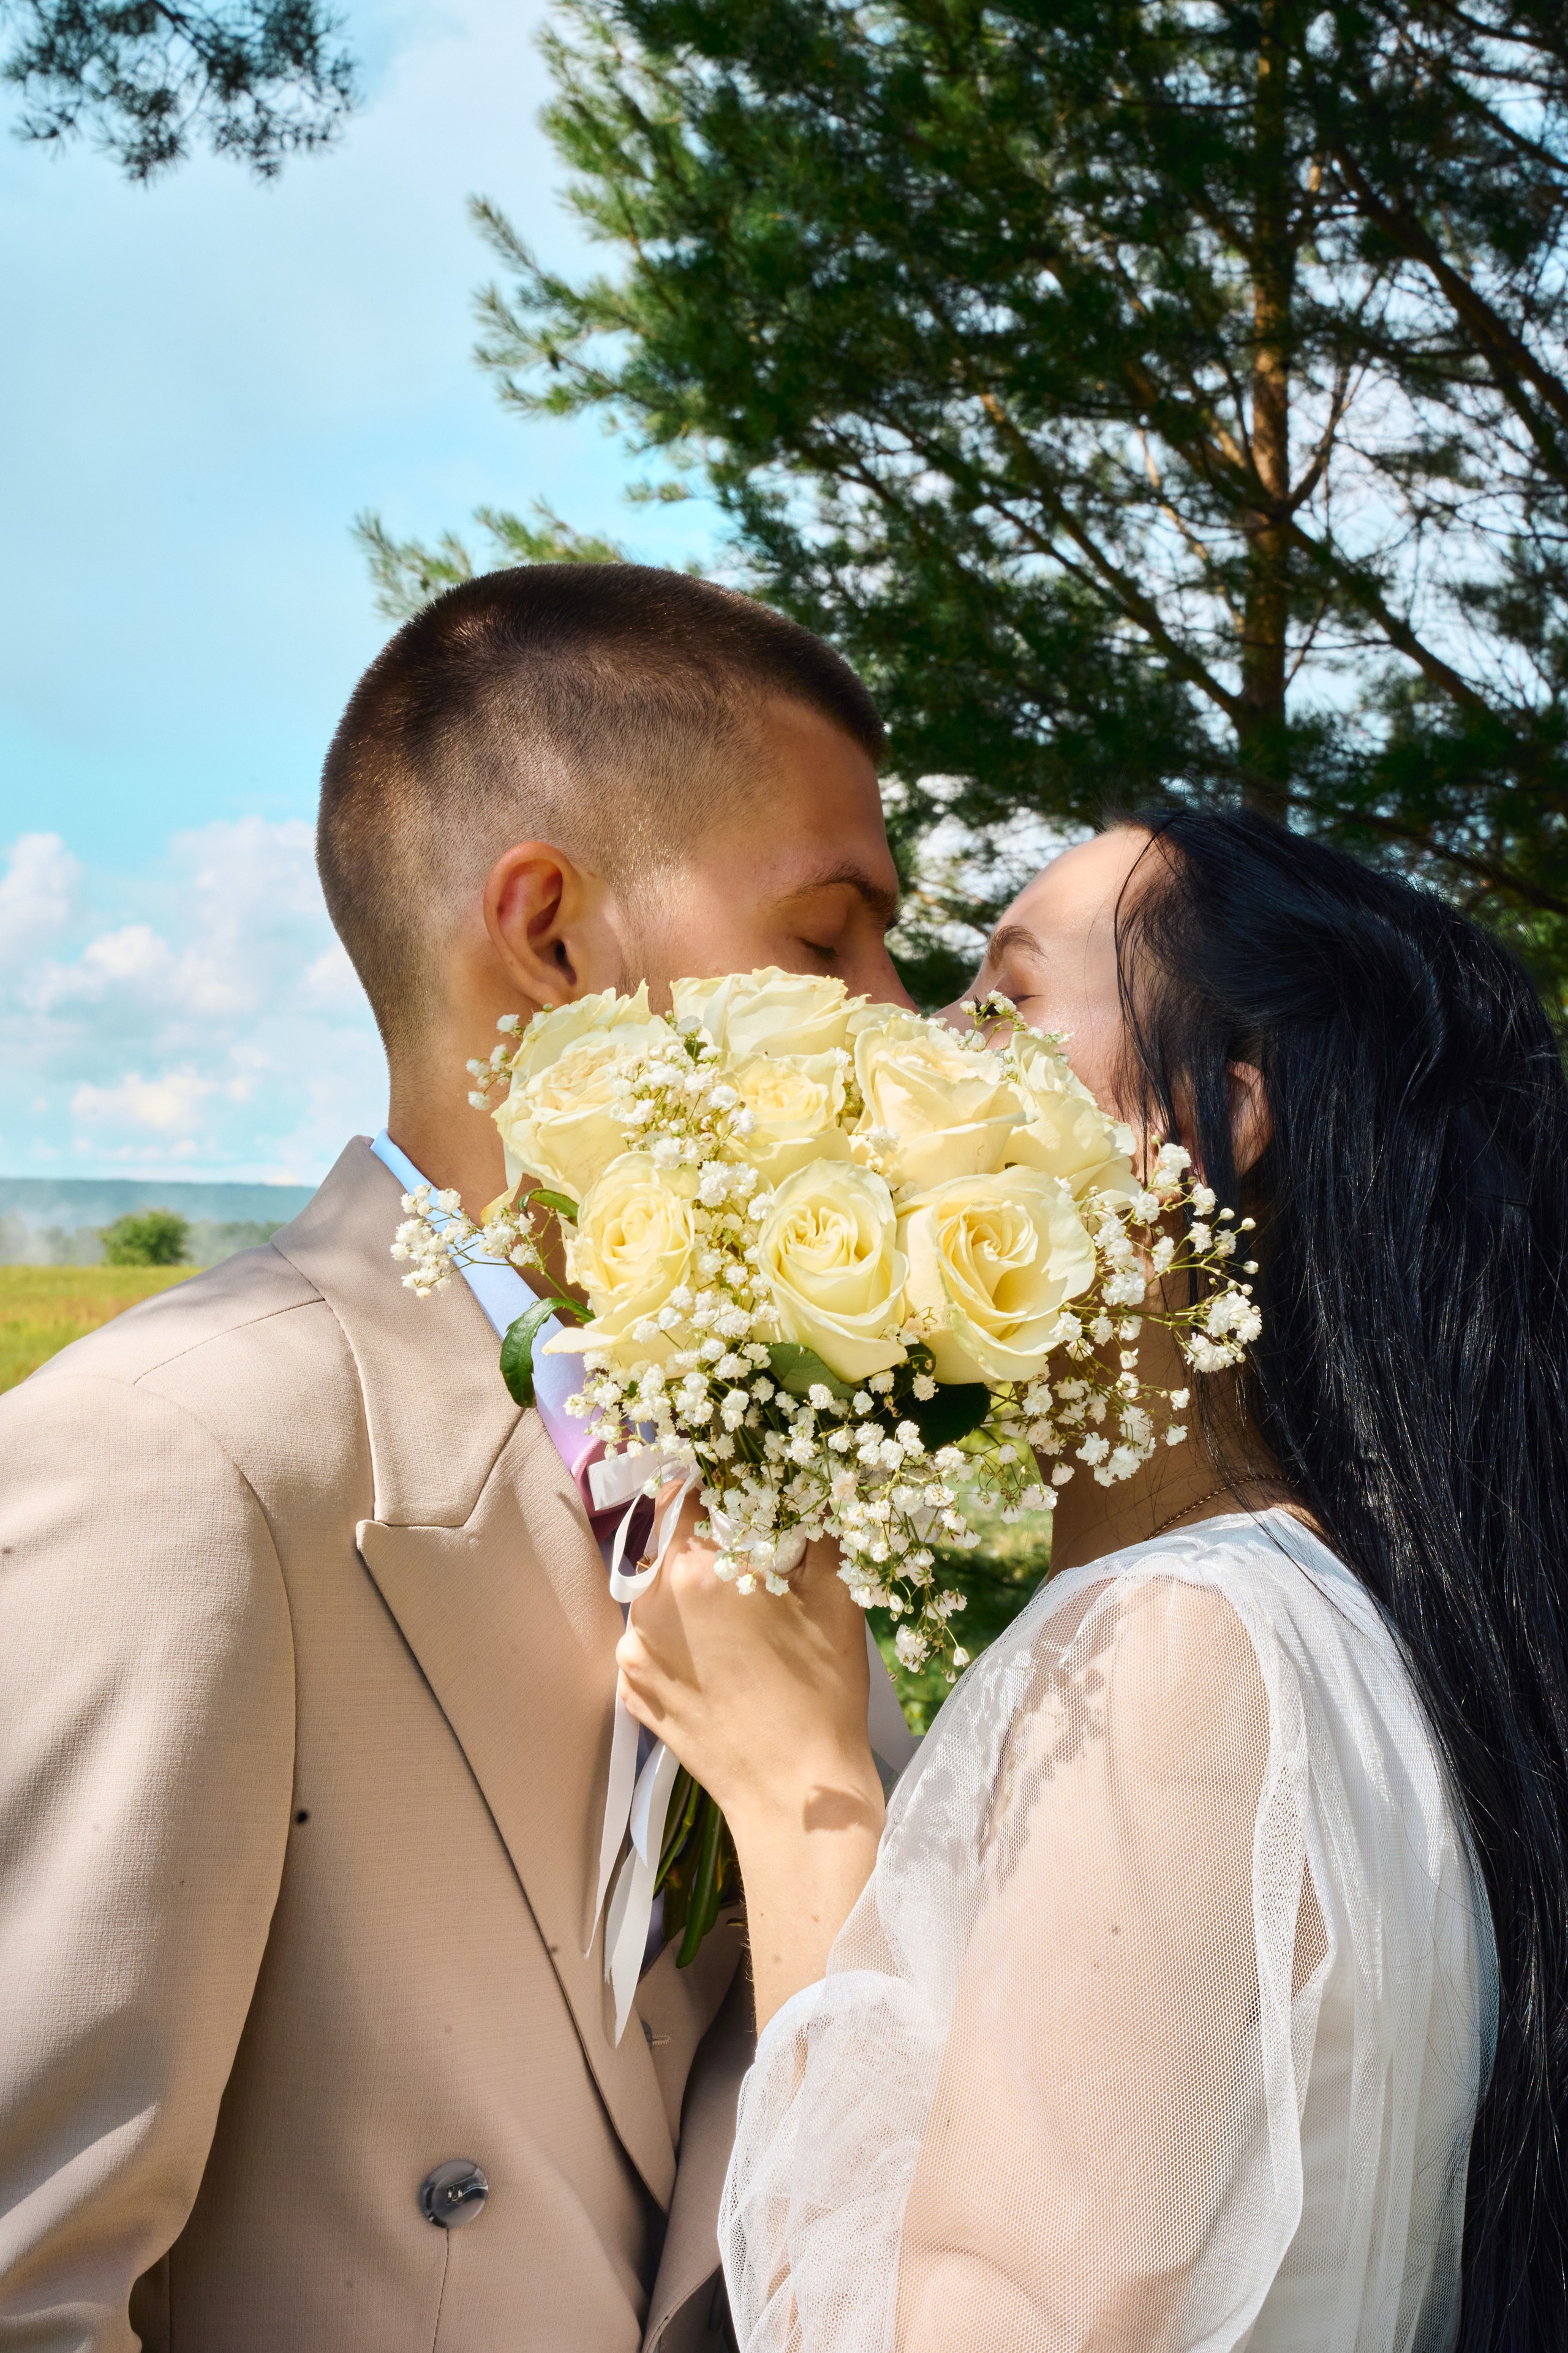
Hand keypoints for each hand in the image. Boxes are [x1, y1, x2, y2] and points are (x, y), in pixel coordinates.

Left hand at [616, 1491, 878, 1832]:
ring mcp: (634, 1652)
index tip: (737, 1491)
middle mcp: (651, 1605)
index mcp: (696, 1571)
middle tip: (746, 1555)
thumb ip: (817, 1529)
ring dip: (689, 1589)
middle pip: (666, 1543)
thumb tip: (812, 1488)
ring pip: (656, 1593)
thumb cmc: (822, 1693)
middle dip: (704, 1540)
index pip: (682, 1494)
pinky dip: (677, 1635)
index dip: (711, 1485)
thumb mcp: (836, 1597)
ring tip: (738, 1613)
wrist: (796, 1797)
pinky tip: (719, 1655)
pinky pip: (649, 1641)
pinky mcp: (633, 1692)